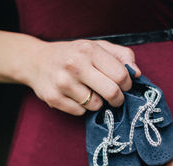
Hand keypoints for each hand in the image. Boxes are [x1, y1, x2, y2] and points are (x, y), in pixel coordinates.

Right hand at [23, 39, 140, 114]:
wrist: (36, 61)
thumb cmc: (74, 54)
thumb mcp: (97, 47)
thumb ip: (121, 55)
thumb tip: (136, 73)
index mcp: (89, 50)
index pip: (122, 75)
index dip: (128, 84)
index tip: (124, 85)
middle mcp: (75, 65)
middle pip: (112, 93)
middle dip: (118, 99)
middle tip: (115, 97)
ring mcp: (63, 83)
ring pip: (96, 105)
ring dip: (97, 102)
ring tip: (89, 92)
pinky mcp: (54, 98)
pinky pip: (81, 112)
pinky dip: (83, 108)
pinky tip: (75, 96)